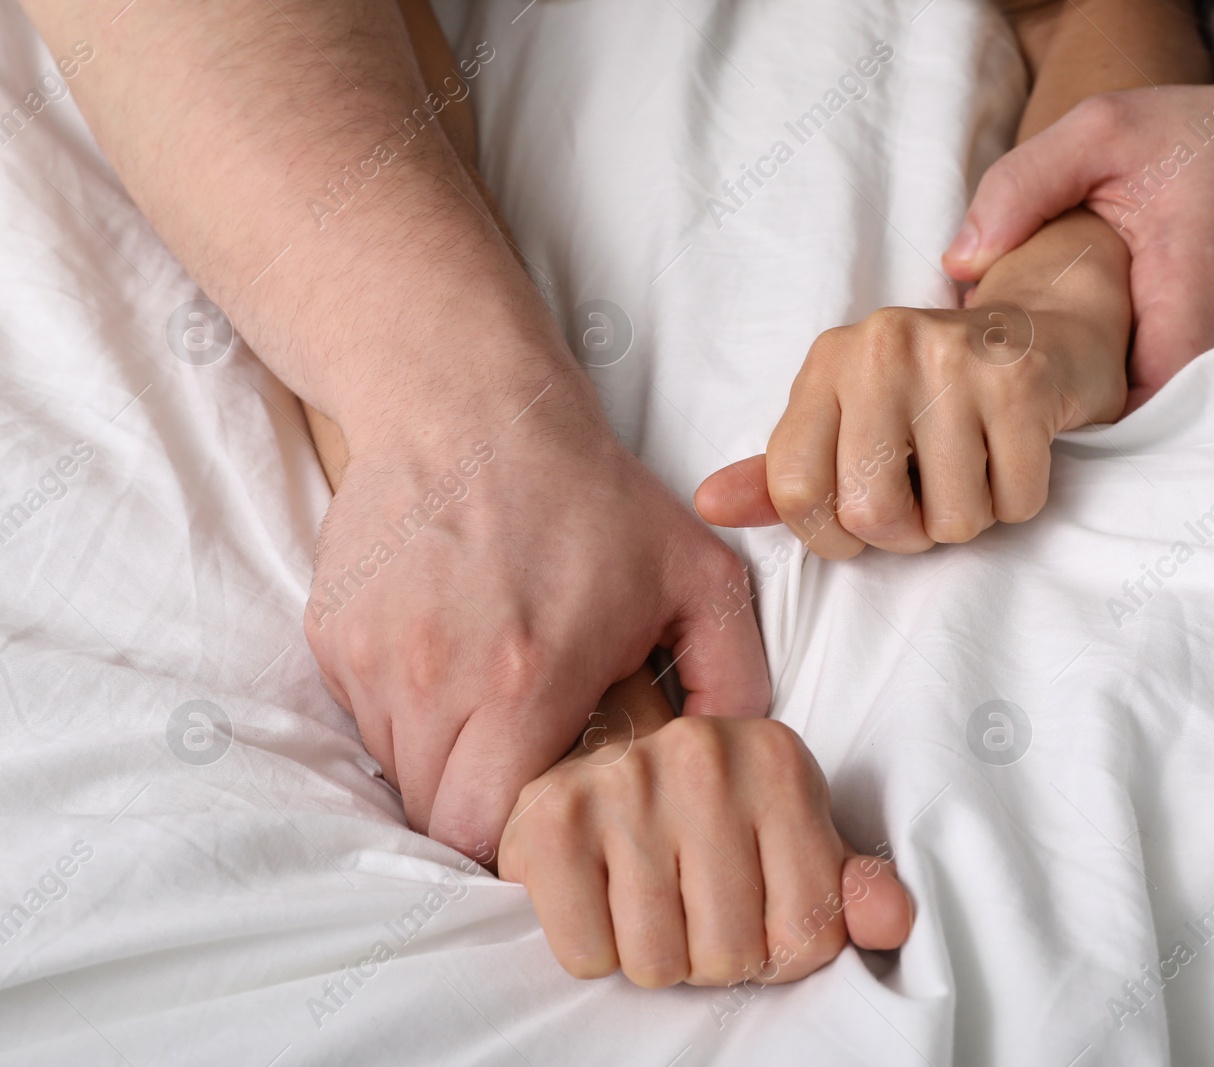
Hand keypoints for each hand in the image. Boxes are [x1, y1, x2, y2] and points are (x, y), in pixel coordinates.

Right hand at [304, 373, 769, 864]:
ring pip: (396, 768)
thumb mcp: (698, 575)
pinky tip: (451, 653)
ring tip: (492, 698)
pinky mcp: (332, 632)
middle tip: (527, 760)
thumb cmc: (589, 494)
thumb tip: (726, 764)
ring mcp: (370, 656)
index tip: (553, 808)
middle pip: (434, 814)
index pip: (486, 832)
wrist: (468, 404)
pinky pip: (362, 713)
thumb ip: (733, 679)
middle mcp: (431, 679)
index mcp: (524, 681)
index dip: (521, 839)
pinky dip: (403, 710)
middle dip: (482, 807)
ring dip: (442, 758)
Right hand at [499, 670, 912, 986]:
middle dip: (709, 955)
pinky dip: (592, 949)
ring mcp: (625, 784)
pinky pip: (590, 957)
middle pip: (733, 956)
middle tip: (686, 905)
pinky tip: (596, 894)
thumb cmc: (697, 810)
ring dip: (650, 955)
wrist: (580, 748)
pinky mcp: (551, 821)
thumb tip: (891, 919)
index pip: (812, 933)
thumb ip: (846, 884)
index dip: (777, 949)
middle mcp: (703, 757)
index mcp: (776, 759)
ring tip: (642, 897)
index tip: (750, 909)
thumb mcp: (788, 835)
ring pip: (660, 965)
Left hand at [697, 211, 1129, 557]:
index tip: (855, 527)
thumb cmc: (931, 394)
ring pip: (953, 520)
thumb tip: (708, 505)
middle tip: (924, 502)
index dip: (826, 536)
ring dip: (968, 519)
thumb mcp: (845, 421)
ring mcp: (956, 360)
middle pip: (872, 513)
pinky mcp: (1023, 382)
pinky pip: (1015, 503)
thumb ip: (779, 472)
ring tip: (972, 470)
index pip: (793, 489)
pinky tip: (1011, 456)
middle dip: (906, 535)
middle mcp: (883, 348)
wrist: (1043, 331)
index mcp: (828, 361)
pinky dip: (1017, 502)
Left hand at [942, 52, 1213, 409]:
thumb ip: (1022, 185)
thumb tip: (959, 263)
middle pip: (1141, 420)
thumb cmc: (1199, 131)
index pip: (1133, 401)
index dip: (1069, 412)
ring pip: (1161, 412)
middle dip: (1077, 417)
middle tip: (1013, 399)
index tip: (1017, 396)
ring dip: (1105, 405)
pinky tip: (1087, 362)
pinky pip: (1178, 394)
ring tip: (1044, 380)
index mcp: (1193, 283)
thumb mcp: (1101, 129)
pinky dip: (1132, 386)